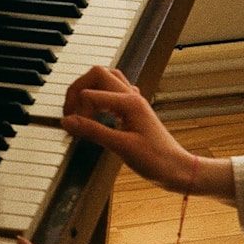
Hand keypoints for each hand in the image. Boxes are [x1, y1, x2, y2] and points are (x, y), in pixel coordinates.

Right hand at [61, 66, 197, 192]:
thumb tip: (67, 122)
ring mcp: (133, 101)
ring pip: (106, 78)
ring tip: (78, 111)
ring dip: (88, 89)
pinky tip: (94, 115)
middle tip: (69, 112)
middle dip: (77, 89)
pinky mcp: (133, 110)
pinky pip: (112, 92)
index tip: (73, 130)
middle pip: (97, 74)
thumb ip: (92, 131)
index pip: (91, 95)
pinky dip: (98, 98)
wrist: (176, 169)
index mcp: (130, 102)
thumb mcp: (121, 146)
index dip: (77, 112)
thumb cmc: (156, 160)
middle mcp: (132, 96)